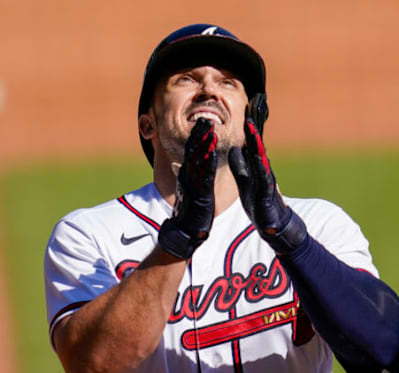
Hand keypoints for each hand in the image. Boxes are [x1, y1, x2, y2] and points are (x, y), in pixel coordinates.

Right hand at [158, 119, 217, 258]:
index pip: (193, 151)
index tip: (203, 121)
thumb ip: (194, 175)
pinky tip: (212, 149)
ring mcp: (193, 184)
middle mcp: (189, 176)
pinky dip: (207, 160)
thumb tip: (191, 165)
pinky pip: (203, 173)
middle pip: (193, 151)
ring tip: (209, 127)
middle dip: (199, 134)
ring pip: (197, 159)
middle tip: (205, 117)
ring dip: (203, 142)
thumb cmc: (192, 210)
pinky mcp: (199, 193)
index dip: (197, 136)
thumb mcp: (194, 189)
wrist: (186, 231)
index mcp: (189, 175)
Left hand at [228, 118, 306, 253]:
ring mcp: (267, 181)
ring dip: (256, 143)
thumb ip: (240, 166)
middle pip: (257, 147)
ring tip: (251, 129)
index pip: (251, 146)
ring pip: (260, 158)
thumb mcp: (245, 181)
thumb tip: (235, 149)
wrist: (274, 224)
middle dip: (251, 130)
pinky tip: (259, 158)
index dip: (246, 131)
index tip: (243, 112)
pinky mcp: (268, 194)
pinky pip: (264, 178)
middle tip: (247, 112)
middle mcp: (263, 170)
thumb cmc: (259, 202)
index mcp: (255, 167)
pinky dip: (261, 168)